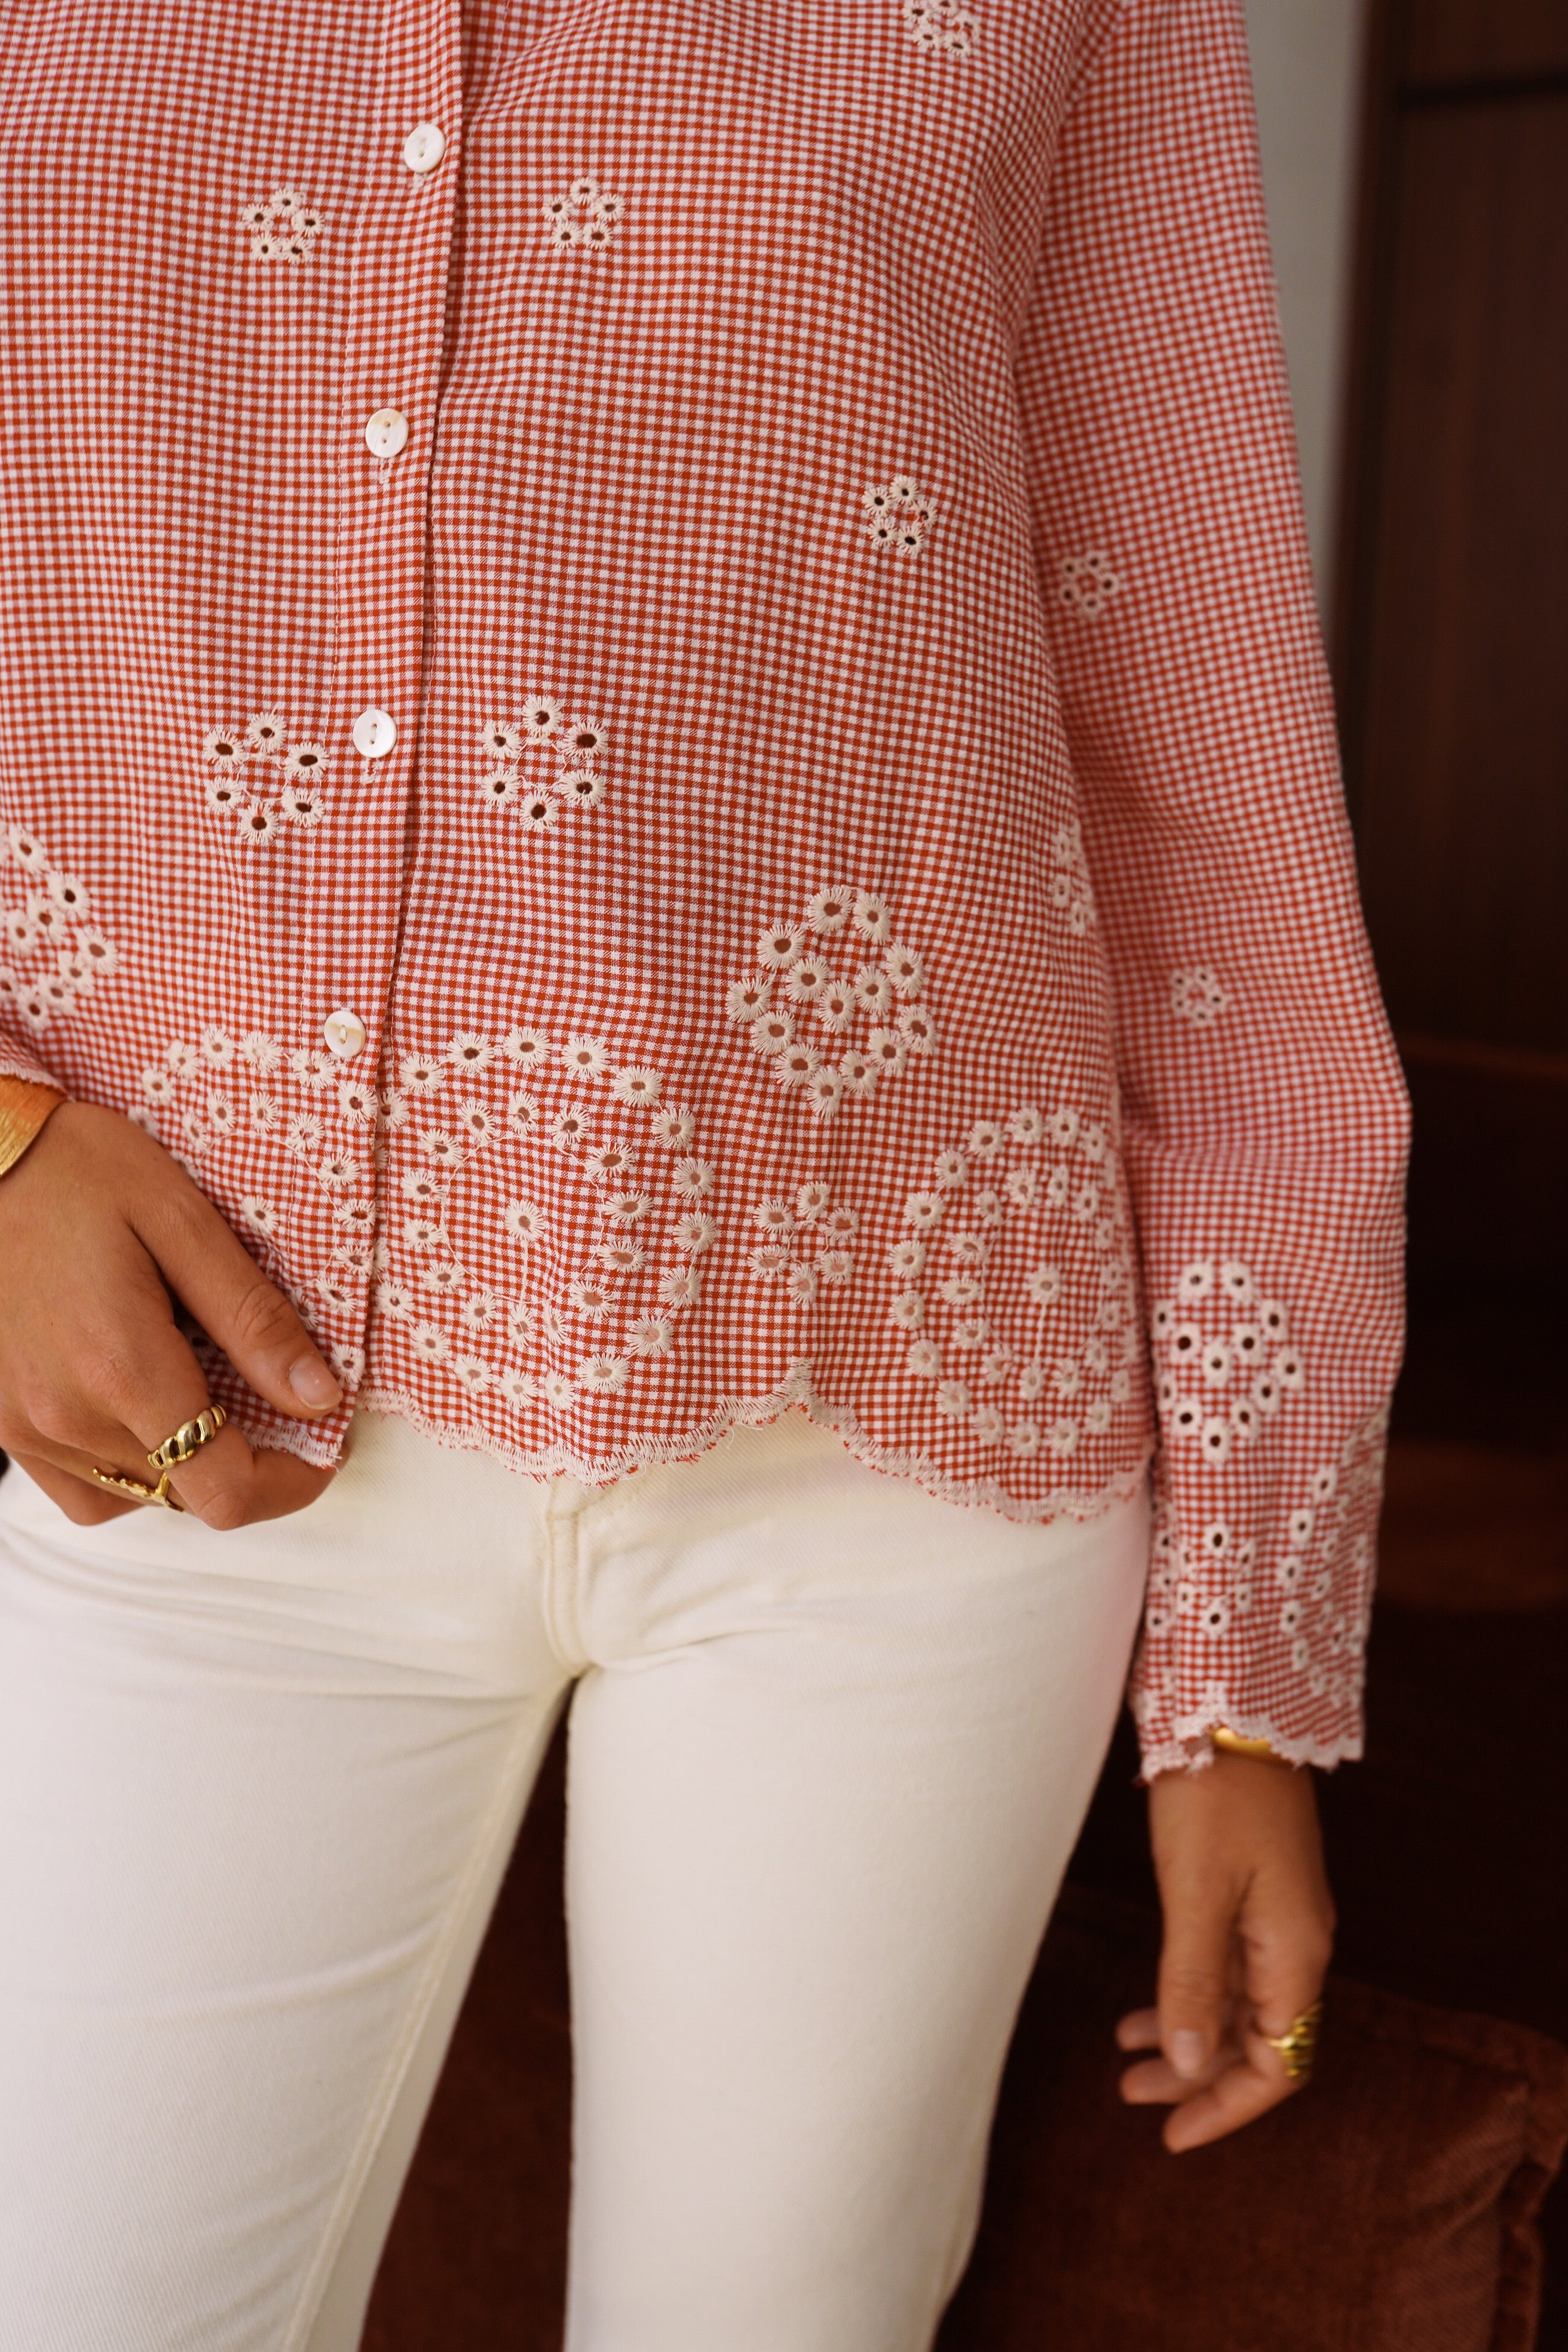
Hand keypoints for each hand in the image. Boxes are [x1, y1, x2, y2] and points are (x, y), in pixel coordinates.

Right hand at [0, 1099, 340, 1527]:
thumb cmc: (70, 1169)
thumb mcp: (181, 1221)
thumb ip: (252, 1318)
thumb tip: (317, 1395)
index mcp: (120, 1369)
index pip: (224, 1490)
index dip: (290, 1483)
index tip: (321, 1446)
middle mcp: (63, 1418)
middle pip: (186, 1498)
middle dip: (247, 1464)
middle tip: (275, 1403)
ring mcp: (22, 1428)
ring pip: (133, 1497)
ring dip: (186, 1467)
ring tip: (208, 1396)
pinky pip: (80, 1485)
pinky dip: (127, 1466)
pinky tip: (143, 1406)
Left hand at [1115, 1748, 1333, 2150]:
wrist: (1230, 1708)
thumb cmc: (1213, 1794)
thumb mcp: (1195, 1892)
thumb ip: (1193, 1981)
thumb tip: (1191, 2067)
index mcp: (1295, 1953)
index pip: (1278, 2064)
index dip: (1227, 2107)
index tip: (1171, 2135)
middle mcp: (1297, 1943)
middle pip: (1259, 2043)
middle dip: (1199, 2080)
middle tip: (1133, 2099)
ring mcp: (1277, 1916)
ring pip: (1239, 2006)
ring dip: (1189, 2040)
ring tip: (1127, 2063)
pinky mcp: (1253, 1890)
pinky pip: (1228, 1967)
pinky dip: (1188, 1995)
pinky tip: (1145, 2009)